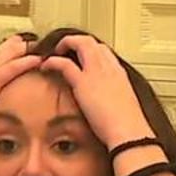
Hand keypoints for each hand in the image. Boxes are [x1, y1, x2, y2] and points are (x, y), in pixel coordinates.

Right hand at [0, 35, 40, 143]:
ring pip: (12, 53)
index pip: (2, 53)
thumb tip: (7, 94)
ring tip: (47, 46)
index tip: (32, 47)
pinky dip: (26, 61)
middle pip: (8, 48)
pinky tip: (39, 59)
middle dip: (26, 45)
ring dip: (29, 48)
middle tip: (44, 42)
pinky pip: (13, 67)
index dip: (18, 49)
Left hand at [40, 34, 152, 148]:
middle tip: (66, 49)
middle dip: (77, 41)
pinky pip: (63, 63)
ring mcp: (97, 72)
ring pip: (80, 43)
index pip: (105, 51)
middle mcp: (109, 68)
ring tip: (55, 52)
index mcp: (120, 75)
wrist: (129, 133)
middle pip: (92, 42)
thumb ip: (115, 100)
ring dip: (65, 44)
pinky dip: (52, 61)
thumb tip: (111, 107)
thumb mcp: (124, 107)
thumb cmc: (129, 127)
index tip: (83, 56)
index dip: (91, 50)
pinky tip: (46, 66)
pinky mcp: (83, 82)